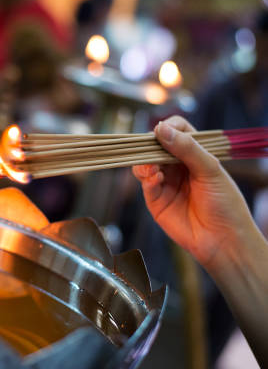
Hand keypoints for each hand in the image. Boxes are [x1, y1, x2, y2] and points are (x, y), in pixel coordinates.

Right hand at [132, 116, 257, 269]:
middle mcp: (177, 166)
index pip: (176, 130)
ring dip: (144, 161)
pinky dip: (147, 178)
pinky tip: (156, 179)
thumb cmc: (225, 204)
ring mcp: (165, 182)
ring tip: (152, 168)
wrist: (222, 240)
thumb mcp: (210, 170)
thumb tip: (160, 128)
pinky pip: (144, 182)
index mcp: (194, 154)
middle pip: (155, 145)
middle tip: (151, 147)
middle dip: (150, 145)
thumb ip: (186, 148)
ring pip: (144, 163)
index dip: (168, 128)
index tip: (164, 130)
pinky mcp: (155, 199)